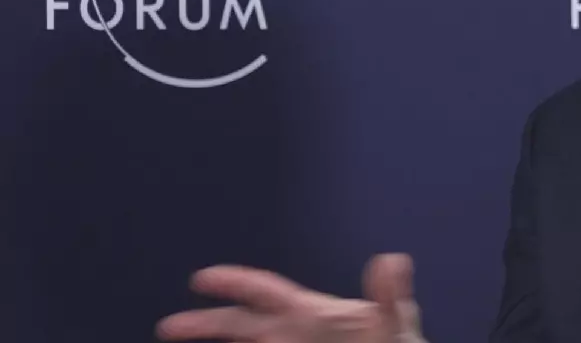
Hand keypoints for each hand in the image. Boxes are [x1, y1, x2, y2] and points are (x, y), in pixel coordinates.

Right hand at [156, 253, 425, 342]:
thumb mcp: (394, 321)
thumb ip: (389, 296)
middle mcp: (294, 333)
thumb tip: (393, 261)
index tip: (201, 278)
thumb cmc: (396, 341)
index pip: (266, 292)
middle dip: (206, 323)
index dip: (235, 283)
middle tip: (168, 326)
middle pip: (241, 325)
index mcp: (311, 312)